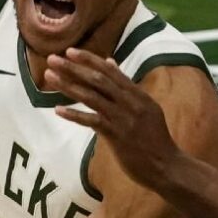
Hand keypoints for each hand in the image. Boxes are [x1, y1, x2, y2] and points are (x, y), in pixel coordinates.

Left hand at [45, 48, 179, 188]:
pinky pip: (92, 121)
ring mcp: (124, 119)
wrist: (167, 166)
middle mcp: (131, 103)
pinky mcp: (117, 136)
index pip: (110, 71)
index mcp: (138, 95)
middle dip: (73, 68)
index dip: (89, 60)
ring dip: (68, 86)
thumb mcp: (146, 108)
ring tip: (50, 77)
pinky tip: (58, 110)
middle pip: (98, 80)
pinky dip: (74, 115)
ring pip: (92, 97)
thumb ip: (127, 87)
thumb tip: (110, 62)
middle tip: (52, 59)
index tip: (70, 51)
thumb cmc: (154, 139)